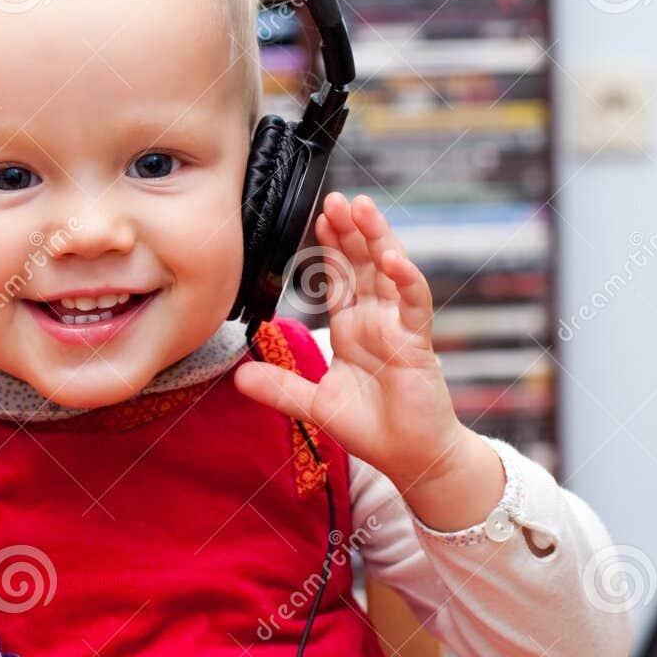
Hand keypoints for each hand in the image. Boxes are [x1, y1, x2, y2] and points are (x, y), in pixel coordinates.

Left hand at [233, 191, 478, 497]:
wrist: (410, 458)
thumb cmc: (373, 429)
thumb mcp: (315, 405)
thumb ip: (280, 388)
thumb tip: (238, 377)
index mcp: (353, 329)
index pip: (341, 277)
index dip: (331, 247)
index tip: (318, 217)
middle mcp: (377, 321)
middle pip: (364, 264)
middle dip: (350, 230)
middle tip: (336, 197)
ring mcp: (399, 328)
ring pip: (389, 272)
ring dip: (377, 239)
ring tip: (362, 208)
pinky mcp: (418, 344)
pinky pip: (414, 305)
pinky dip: (405, 280)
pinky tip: (391, 258)